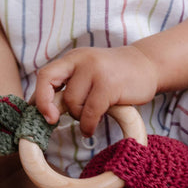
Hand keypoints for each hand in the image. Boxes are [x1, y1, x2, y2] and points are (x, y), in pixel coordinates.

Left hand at [34, 46, 158, 136]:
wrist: (148, 65)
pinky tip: (91, 129)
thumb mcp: (87, 74)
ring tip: (88, 119)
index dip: (39, 97)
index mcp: (73, 59)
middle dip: (50, 107)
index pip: (45, 75)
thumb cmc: (114, 75)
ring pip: (73, 102)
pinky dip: (88, 125)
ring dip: (78, 117)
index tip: (43, 114)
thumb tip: (39, 108)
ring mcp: (96, 71)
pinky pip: (90, 112)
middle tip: (55, 120)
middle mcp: (82, 60)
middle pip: (54, 87)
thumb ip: (67, 86)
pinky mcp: (109, 85)